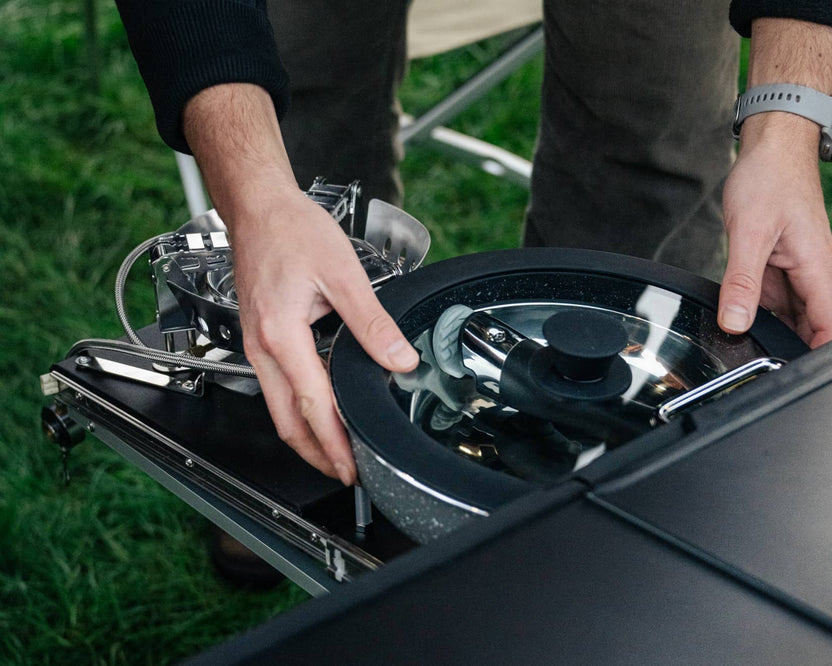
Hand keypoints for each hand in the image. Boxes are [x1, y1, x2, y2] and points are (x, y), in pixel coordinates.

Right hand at [184, 84, 418, 484]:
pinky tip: (319, 410)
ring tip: (336, 451)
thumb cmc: (293, 232)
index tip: (353, 467)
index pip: (313, 405)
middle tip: (347, 473)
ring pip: (278, 408)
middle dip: (317, 453)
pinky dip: (298, 410)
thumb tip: (399, 361)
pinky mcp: (259, 337)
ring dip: (306, 435)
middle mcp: (262, 347)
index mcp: (281, 335)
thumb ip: (372, 324)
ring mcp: (255, 344)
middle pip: (287, 420)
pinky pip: (275, 388)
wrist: (259, 209)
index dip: (335, 442)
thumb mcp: (342, 274)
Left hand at [718, 18, 831, 348]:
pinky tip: (740, 317)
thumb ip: (742, 281)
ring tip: (745, 338)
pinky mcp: (779, 270)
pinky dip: (758, 313)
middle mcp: (814, 274)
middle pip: (810, 327)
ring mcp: (797, 274)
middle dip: (789, 348)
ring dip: (771, 331)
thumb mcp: (748, 232)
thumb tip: (736, 322)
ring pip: (790, 318)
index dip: (813, 355)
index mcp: (819, 268)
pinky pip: (773, 302)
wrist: (769, 151)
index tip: (793, 375)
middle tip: (757, 363)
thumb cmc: (769, 180)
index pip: (827, 326)